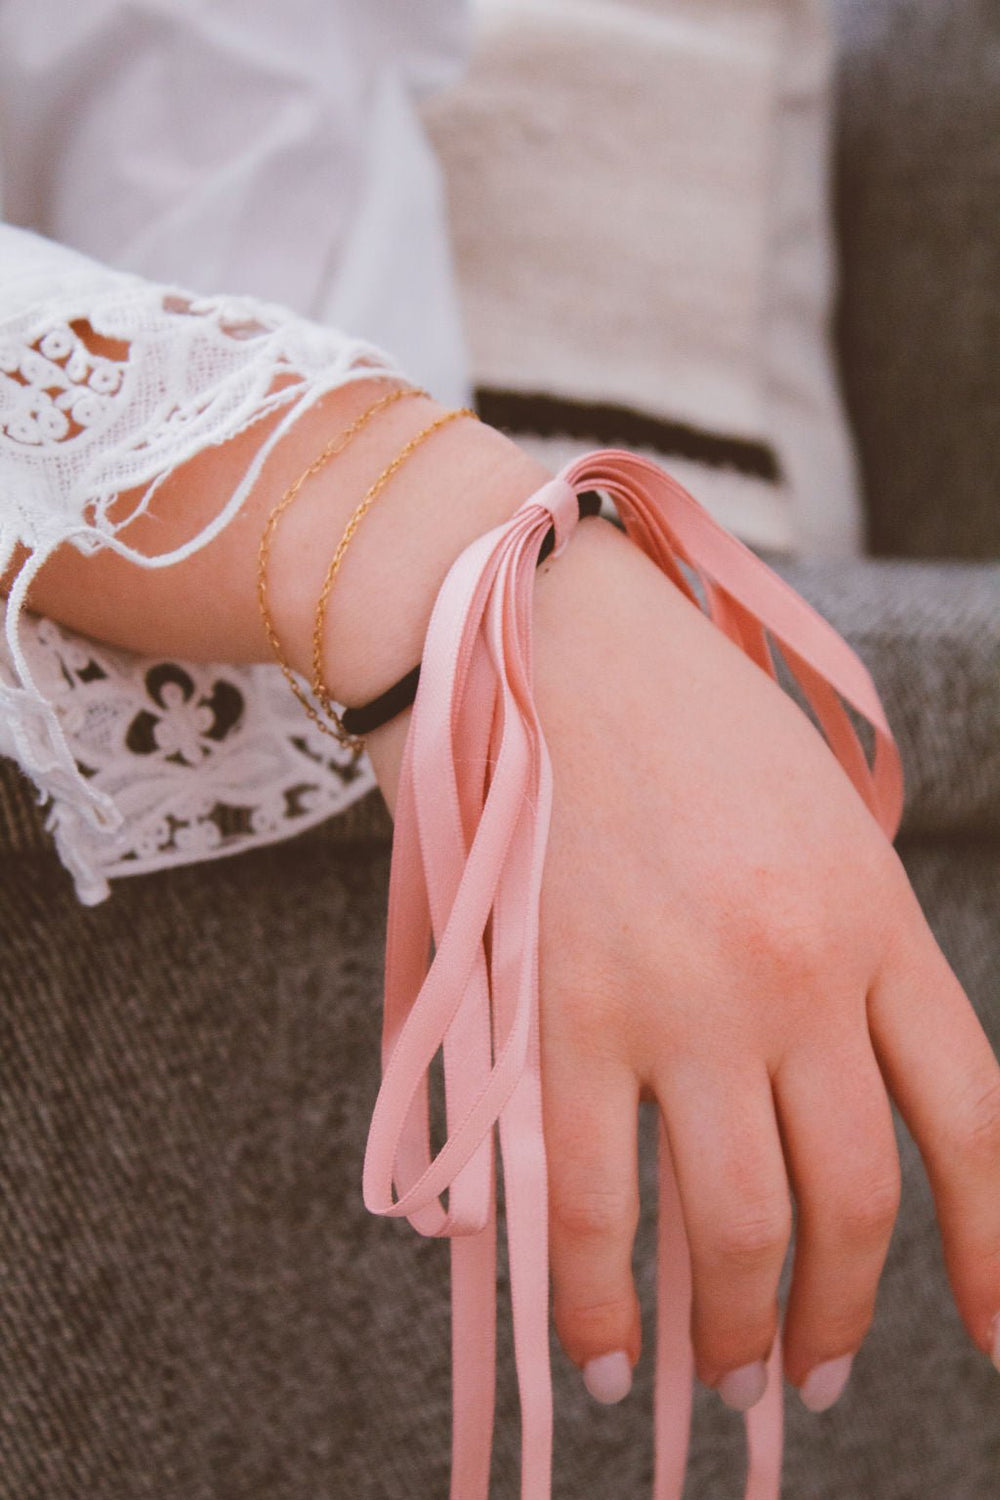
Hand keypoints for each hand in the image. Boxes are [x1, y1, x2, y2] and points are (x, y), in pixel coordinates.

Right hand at [369, 511, 999, 1411]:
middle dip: (844, 1313)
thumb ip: (838, 942)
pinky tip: (609, 1359)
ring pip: (738, 1221)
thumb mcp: (810, 808)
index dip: (990, 1248)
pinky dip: (603, 1302)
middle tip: (820, 1377)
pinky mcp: (556, 1008)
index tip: (991, 1327)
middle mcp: (792, 972)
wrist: (533, 626)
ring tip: (730, 1381)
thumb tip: (830, 1086)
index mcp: (870, 912)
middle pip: (854, 1194)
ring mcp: (675, 998)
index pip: (969, 1119)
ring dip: (741, 1329)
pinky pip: (590, 1200)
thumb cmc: (675, 710)